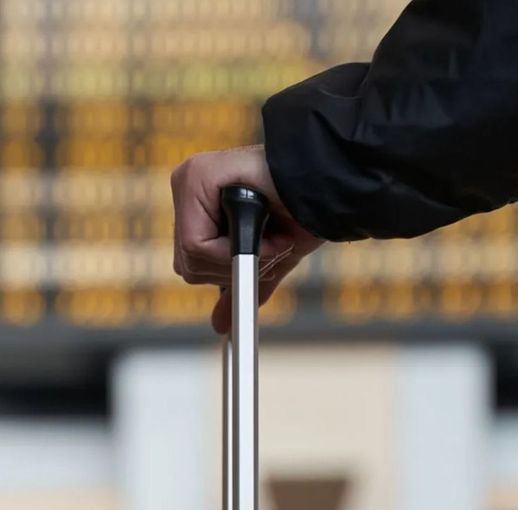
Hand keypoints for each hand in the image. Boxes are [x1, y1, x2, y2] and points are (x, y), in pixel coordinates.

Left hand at [171, 145, 322, 333]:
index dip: (229, 271)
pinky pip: (198, 242)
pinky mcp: (197, 175)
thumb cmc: (303, 213)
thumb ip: (239, 286)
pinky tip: (266, 231)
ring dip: (240, 259)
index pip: (192, 260)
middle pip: (188, 262)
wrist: (330, 188)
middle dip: (233, 268)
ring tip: (273, 235)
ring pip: (193, 255)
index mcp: (198, 204)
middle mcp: (187, 188)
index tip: (265, 257)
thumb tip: (220, 325)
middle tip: (272, 248)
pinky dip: (234, 251)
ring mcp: (189, 179)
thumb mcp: (265, 259)